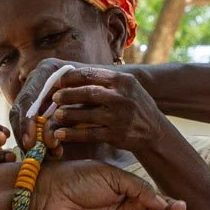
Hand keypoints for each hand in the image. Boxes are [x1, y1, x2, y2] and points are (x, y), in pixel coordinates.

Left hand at [37, 64, 172, 156]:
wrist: (155, 132)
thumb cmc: (135, 106)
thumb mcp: (128, 87)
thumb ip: (106, 81)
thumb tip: (73, 74)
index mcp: (123, 81)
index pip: (92, 74)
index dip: (71, 77)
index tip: (58, 81)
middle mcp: (122, 97)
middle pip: (88, 93)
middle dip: (68, 95)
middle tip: (55, 98)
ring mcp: (119, 117)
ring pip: (87, 114)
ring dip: (68, 115)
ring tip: (56, 115)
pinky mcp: (116, 135)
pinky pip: (89, 134)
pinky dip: (73, 135)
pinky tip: (61, 134)